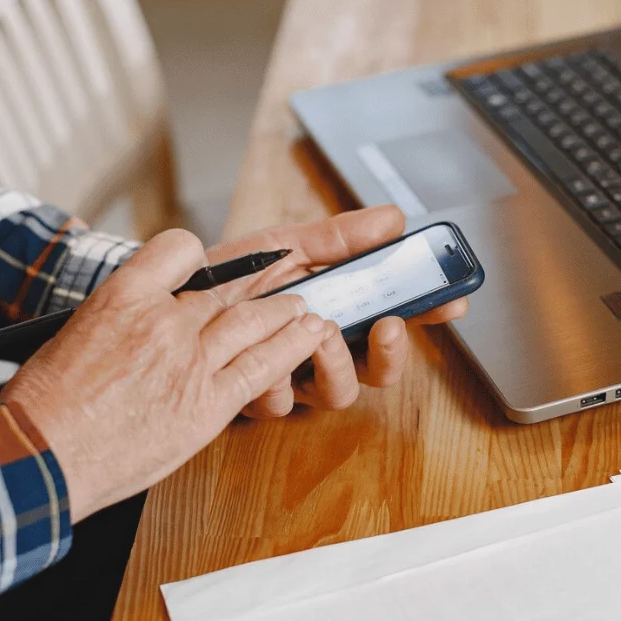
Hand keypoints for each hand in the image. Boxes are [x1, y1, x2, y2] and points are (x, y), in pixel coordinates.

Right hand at [0, 230, 326, 521]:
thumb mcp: (75, 335)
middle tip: (283, 279)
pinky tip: (312, 336)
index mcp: (122, 295)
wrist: (42, 457)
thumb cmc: (45, 404)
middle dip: (259, 283)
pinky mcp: (207, 404)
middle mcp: (162, 320)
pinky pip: (262, 368)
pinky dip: (292, 348)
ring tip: (303, 307)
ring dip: (284, 311)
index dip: (198, 258)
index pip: (180, 249)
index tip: (207, 271)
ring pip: (253, 322)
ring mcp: (189, 362)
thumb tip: (142, 319)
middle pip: (225, 288)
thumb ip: (120, 320)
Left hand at [204, 205, 468, 416]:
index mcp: (338, 315)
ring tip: (321, 332)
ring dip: (336, 365)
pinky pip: (280, 400)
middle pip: (378, 373)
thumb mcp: (286, 245)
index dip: (429, 314)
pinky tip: (262, 353)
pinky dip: (276, 376)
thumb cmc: (229, 275)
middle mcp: (320, 355)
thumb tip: (392, 219)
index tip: (451, 301)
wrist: (169, 294)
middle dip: (390, 354)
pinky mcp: (254, 397)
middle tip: (388, 327)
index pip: (397, 320)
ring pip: (337, 394)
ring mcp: (292, 378)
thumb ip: (339, 238)